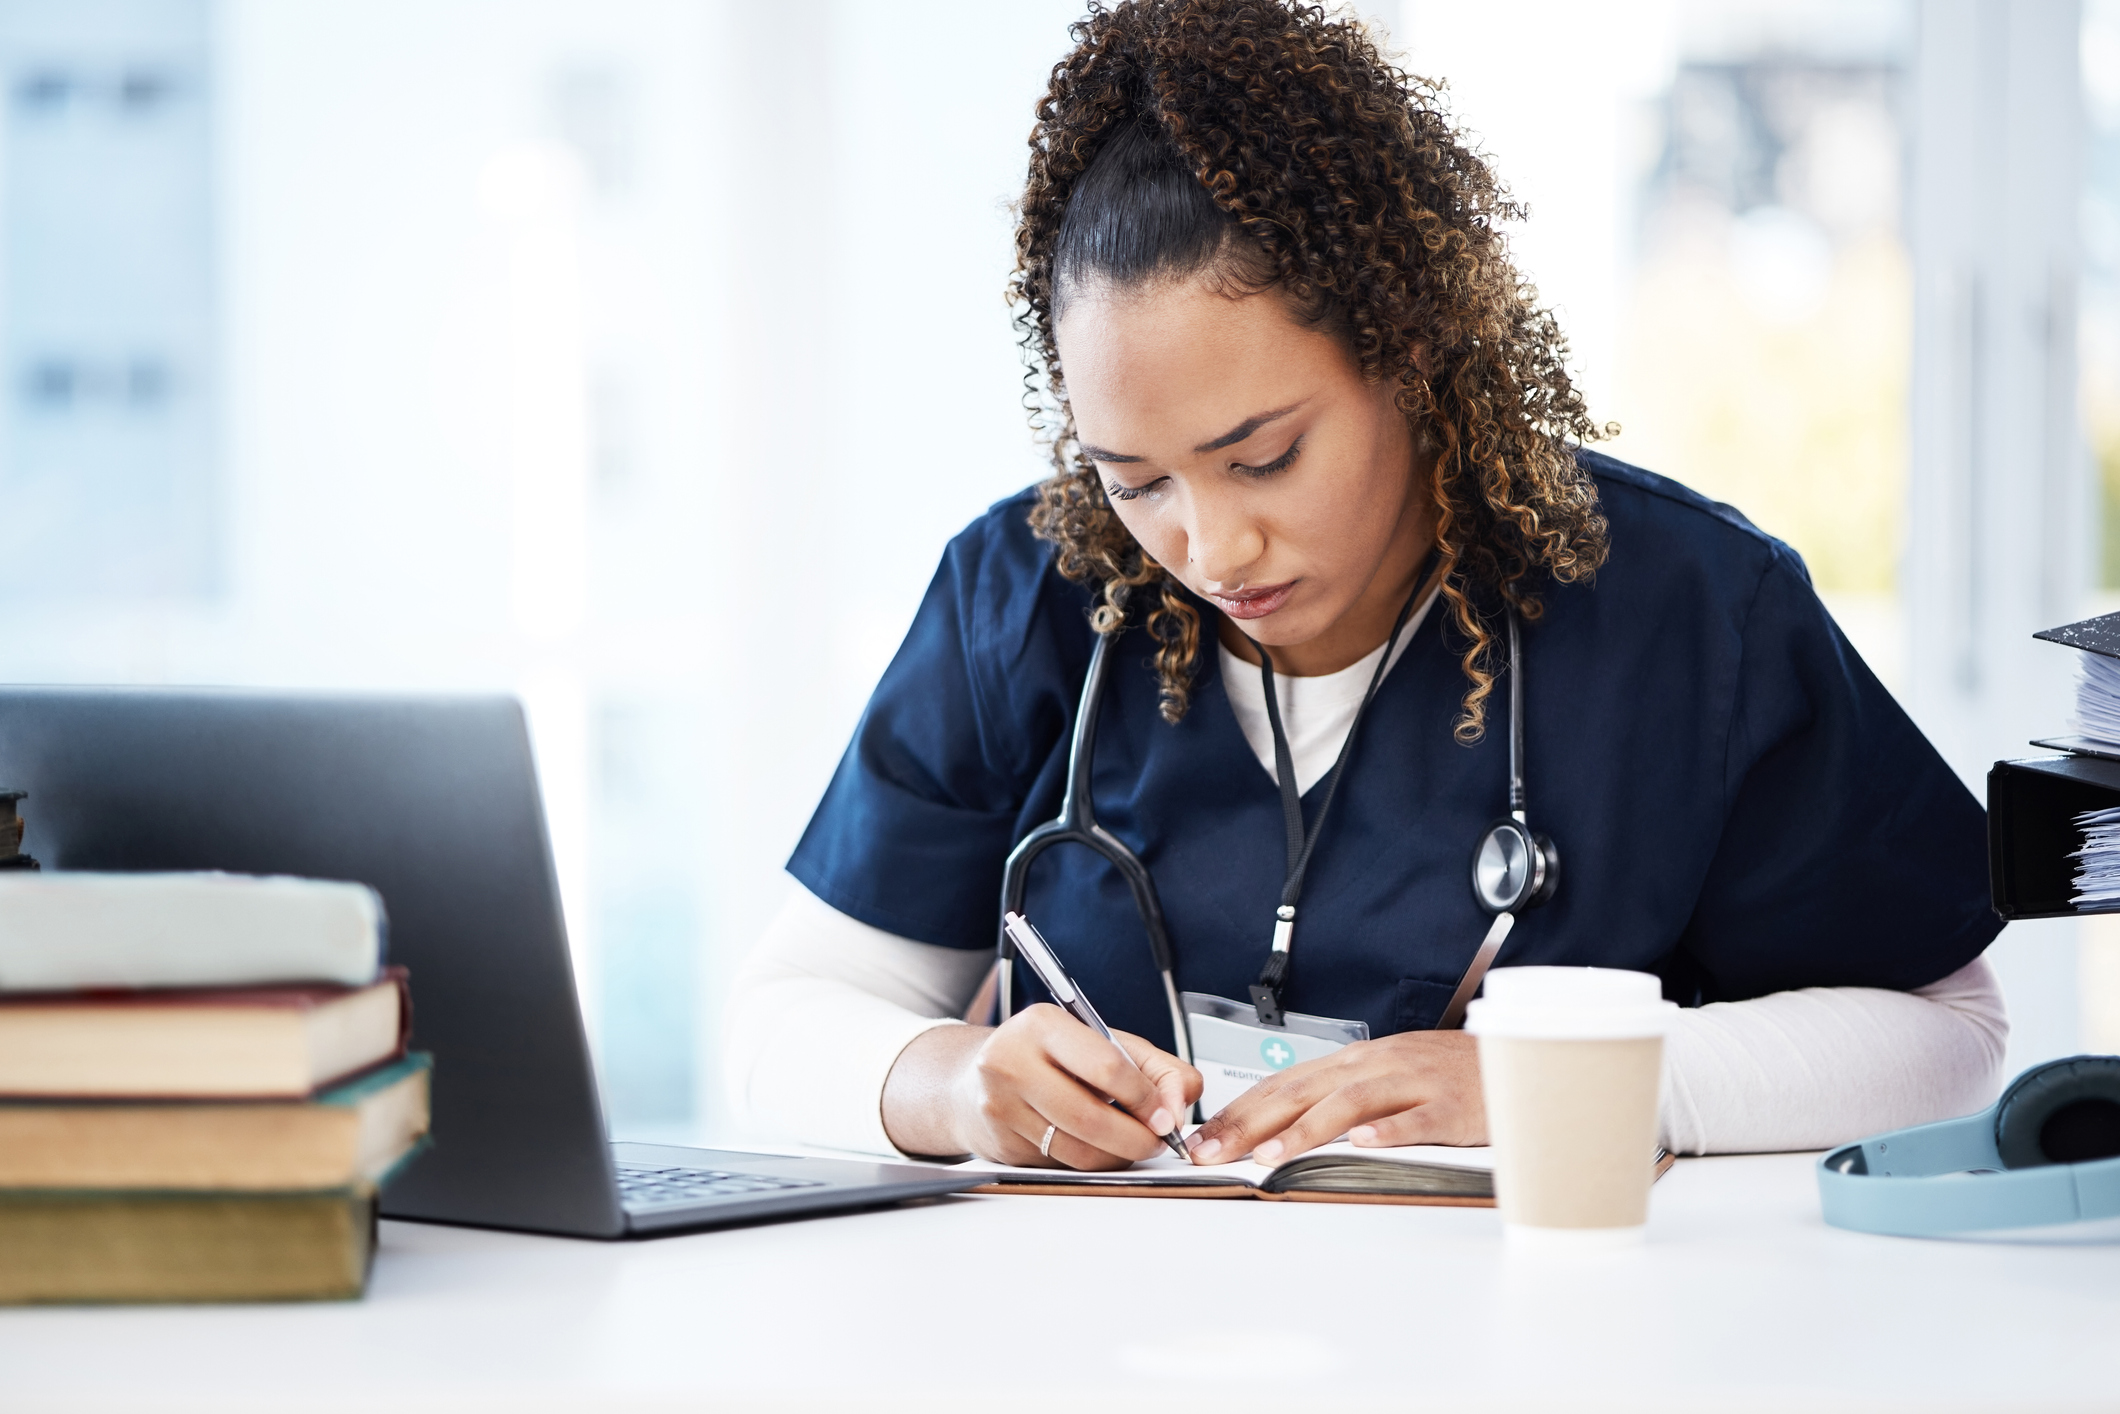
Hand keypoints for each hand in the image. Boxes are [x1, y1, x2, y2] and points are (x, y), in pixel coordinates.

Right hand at [883, 1004, 1200, 1168]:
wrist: (972, 1078)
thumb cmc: (1045, 1055)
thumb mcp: (1101, 1041)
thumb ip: (1155, 1067)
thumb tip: (1179, 1104)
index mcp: (1042, 1025)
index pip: (1107, 1067)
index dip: (1145, 1098)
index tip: (1166, 1115)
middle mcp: (1012, 1062)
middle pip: (1091, 1117)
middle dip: (1137, 1138)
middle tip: (1157, 1140)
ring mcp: (1001, 1106)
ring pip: (1078, 1150)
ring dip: (1118, 1156)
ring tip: (1132, 1145)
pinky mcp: (1001, 1144)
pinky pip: (1062, 1165)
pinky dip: (1089, 1161)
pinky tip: (1094, 1145)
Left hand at [1183, 1029, 1483, 1164]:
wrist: (1510, 1058)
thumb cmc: (1443, 1074)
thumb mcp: (1382, 1077)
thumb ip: (1335, 1097)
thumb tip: (1277, 1126)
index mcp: (1353, 1061)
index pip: (1282, 1083)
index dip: (1237, 1110)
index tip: (1201, 1138)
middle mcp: (1375, 1065)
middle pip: (1302, 1090)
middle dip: (1250, 1122)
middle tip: (1213, 1151)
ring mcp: (1413, 1083)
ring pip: (1350, 1102)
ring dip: (1306, 1130)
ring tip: (1271, 1156)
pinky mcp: (1451, 1106)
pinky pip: (1417, 1119)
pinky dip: (1389, 1132)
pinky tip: (1364, 1146)